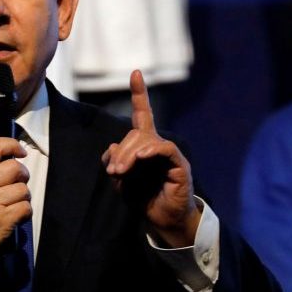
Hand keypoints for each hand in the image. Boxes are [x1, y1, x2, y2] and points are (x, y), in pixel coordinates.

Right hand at [0, 137, 30, 267]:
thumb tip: (9, 159)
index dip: (12, 145)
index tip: (20, 151)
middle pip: (15, 168)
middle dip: (22, 175)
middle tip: (17, 183)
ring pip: (23, 189)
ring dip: (23, 196)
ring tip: (12, 203)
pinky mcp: (2, 220)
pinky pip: (25, 207)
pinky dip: (24, 212)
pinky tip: (15, 215)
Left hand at [101, 70, 199, 246]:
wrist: (161, 219)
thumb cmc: (142, 197)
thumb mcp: (121, 180)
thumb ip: (114, 162)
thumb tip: (111, 148)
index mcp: (143, 144)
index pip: (142, 113)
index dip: (139, 94)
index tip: (136, 73)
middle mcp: (157, 145)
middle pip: (136, 134)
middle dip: (122, 152)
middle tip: (115, 172)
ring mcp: (169, 154)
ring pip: (147, 141)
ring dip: (130, 156)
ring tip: (122, 172)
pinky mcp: (179, 165)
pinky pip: (165, 149)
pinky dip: (152, 151)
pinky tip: (142, 158)